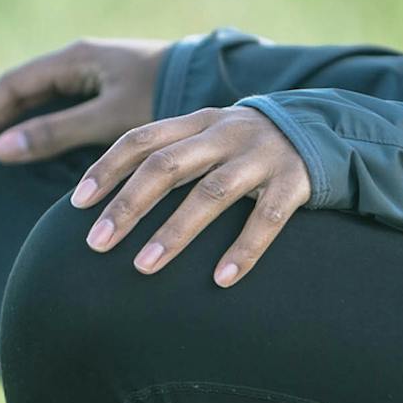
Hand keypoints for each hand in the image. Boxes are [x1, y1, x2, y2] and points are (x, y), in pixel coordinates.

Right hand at [0, 36, 173, 170]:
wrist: (216, 81)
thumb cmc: (165, 97)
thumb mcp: (109, 119)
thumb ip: (57, 133)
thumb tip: (1, 150)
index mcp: (75, 58)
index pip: (12, 86)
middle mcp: (79, 62)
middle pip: (22, 93)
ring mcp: (94, 75)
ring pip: (42, 102)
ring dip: (18, 131)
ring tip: (1, 167)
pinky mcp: (110, 90)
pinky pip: (63, 109)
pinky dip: (44, 131)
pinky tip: (40, 157)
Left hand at [70, 106, 311, 287]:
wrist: (325, 130)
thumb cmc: (246, 147)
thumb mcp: (208, 138)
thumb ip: (168, 158)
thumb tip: (107, 202)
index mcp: (197, 122)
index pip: (142, 139)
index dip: (107, 168)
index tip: (78, 204)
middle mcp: (225, 133)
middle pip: (167, 165)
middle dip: (128, 205)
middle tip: (96, 244)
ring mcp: (261, 156)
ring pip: (212, 192)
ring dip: (175, 231)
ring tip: (144, 268)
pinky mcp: (295, 181)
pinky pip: (267, 218)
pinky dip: (244, 249)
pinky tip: (222, 280)